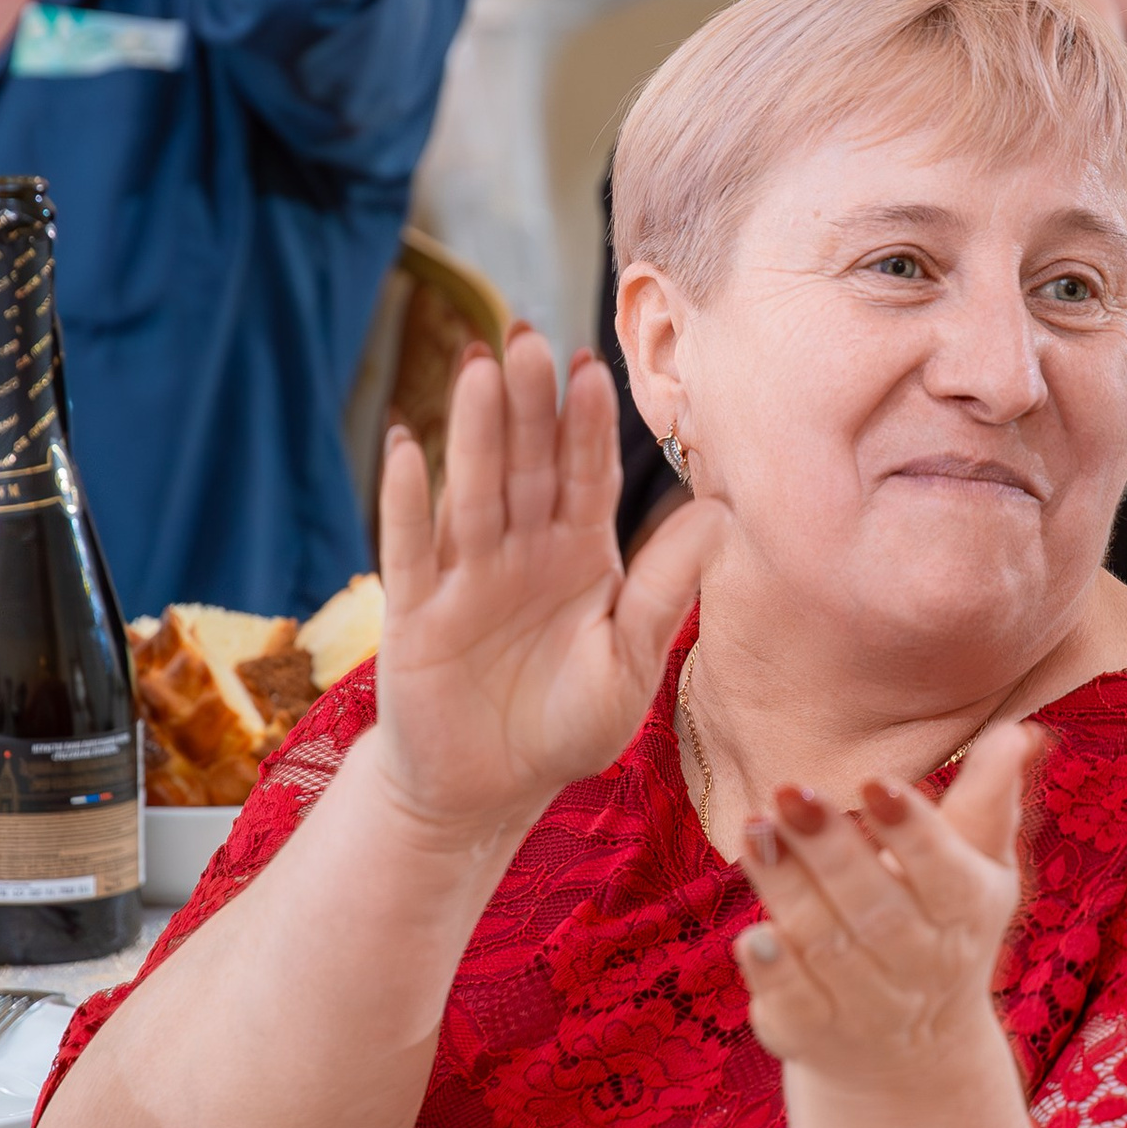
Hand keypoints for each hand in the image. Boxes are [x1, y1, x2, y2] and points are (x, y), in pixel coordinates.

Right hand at [371, 326, 715, 845]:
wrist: (487, 792)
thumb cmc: (563, 725)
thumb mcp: (628, 664)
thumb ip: (665, 589)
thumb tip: (722, 513)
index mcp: (580, 554)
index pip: (586, 477)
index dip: (588, 426)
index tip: (594, 368)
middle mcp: (522, 550)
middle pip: (527, 465)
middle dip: (528, 402)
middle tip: (528, 334)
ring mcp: (465, 575)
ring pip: (472, 491)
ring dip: (472, 430)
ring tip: (477, 365)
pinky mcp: (415, 613)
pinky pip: (411, 549)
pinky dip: (407, 501)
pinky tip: (404, 447)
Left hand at [733, 726, 1034, 1094]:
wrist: (909, 1053)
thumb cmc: (942, 928)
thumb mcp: (977, 868)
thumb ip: (987, 801)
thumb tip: (1018, 730)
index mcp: (966, 915)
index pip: (944, 875)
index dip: (912, 832)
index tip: (875, 782)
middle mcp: (920, 967)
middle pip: (876, 909)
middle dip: (832, 850)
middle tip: (791, 791)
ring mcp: (866, 1007)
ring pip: (825, 945)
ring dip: (788, 889)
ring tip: (756, 828)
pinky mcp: (811, 1033)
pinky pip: (793, 1003)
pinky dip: (774, 972)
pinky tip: (752, 935)